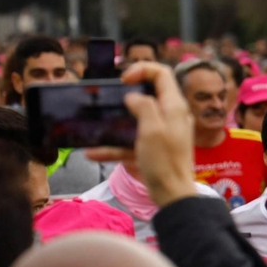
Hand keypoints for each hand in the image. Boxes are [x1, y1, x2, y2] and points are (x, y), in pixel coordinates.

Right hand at [86, 61, 197, 205]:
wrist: (173, 195)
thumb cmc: (164, 162)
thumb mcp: (152, 128)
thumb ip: (143, 106)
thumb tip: (133, 97)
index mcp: (174, 106)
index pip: (162, 73)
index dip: (142, 70)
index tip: (123, 80)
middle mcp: (172, 116)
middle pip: (148, 95)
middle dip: (125, 95)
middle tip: (108, 101)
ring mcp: (163, 133)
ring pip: (136, 120)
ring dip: (115, 124)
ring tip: (95, 126)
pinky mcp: (155, 149)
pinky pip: (132, 142)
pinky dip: (114, 147)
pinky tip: (92, 153)